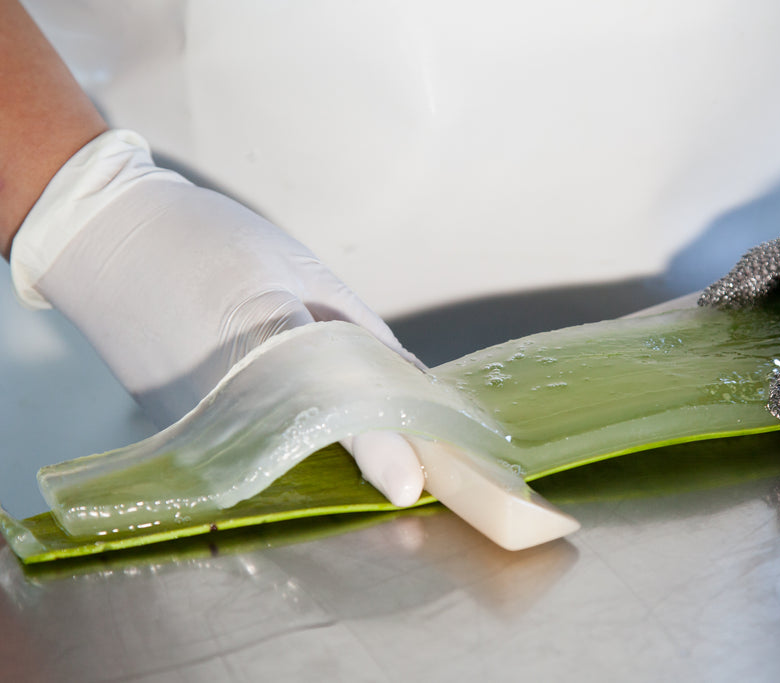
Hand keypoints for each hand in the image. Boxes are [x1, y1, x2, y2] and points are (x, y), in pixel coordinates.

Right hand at [11, 130, 424, 505]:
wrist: (101, 240)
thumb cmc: (211, 243)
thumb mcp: (305, 271)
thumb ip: (363, 336)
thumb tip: (413, 387)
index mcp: (261, 338)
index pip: (330, 406)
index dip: (376, 448)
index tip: (409, 487)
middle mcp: (224, 397)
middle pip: (310, 447)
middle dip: (360, 459)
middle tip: (411, 467)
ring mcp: (196, 425)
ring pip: (281, 460)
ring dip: (327, 459)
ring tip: (373, 451)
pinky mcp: (181, 437)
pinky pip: (251, 454)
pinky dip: (289, 449)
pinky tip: (314, 435)